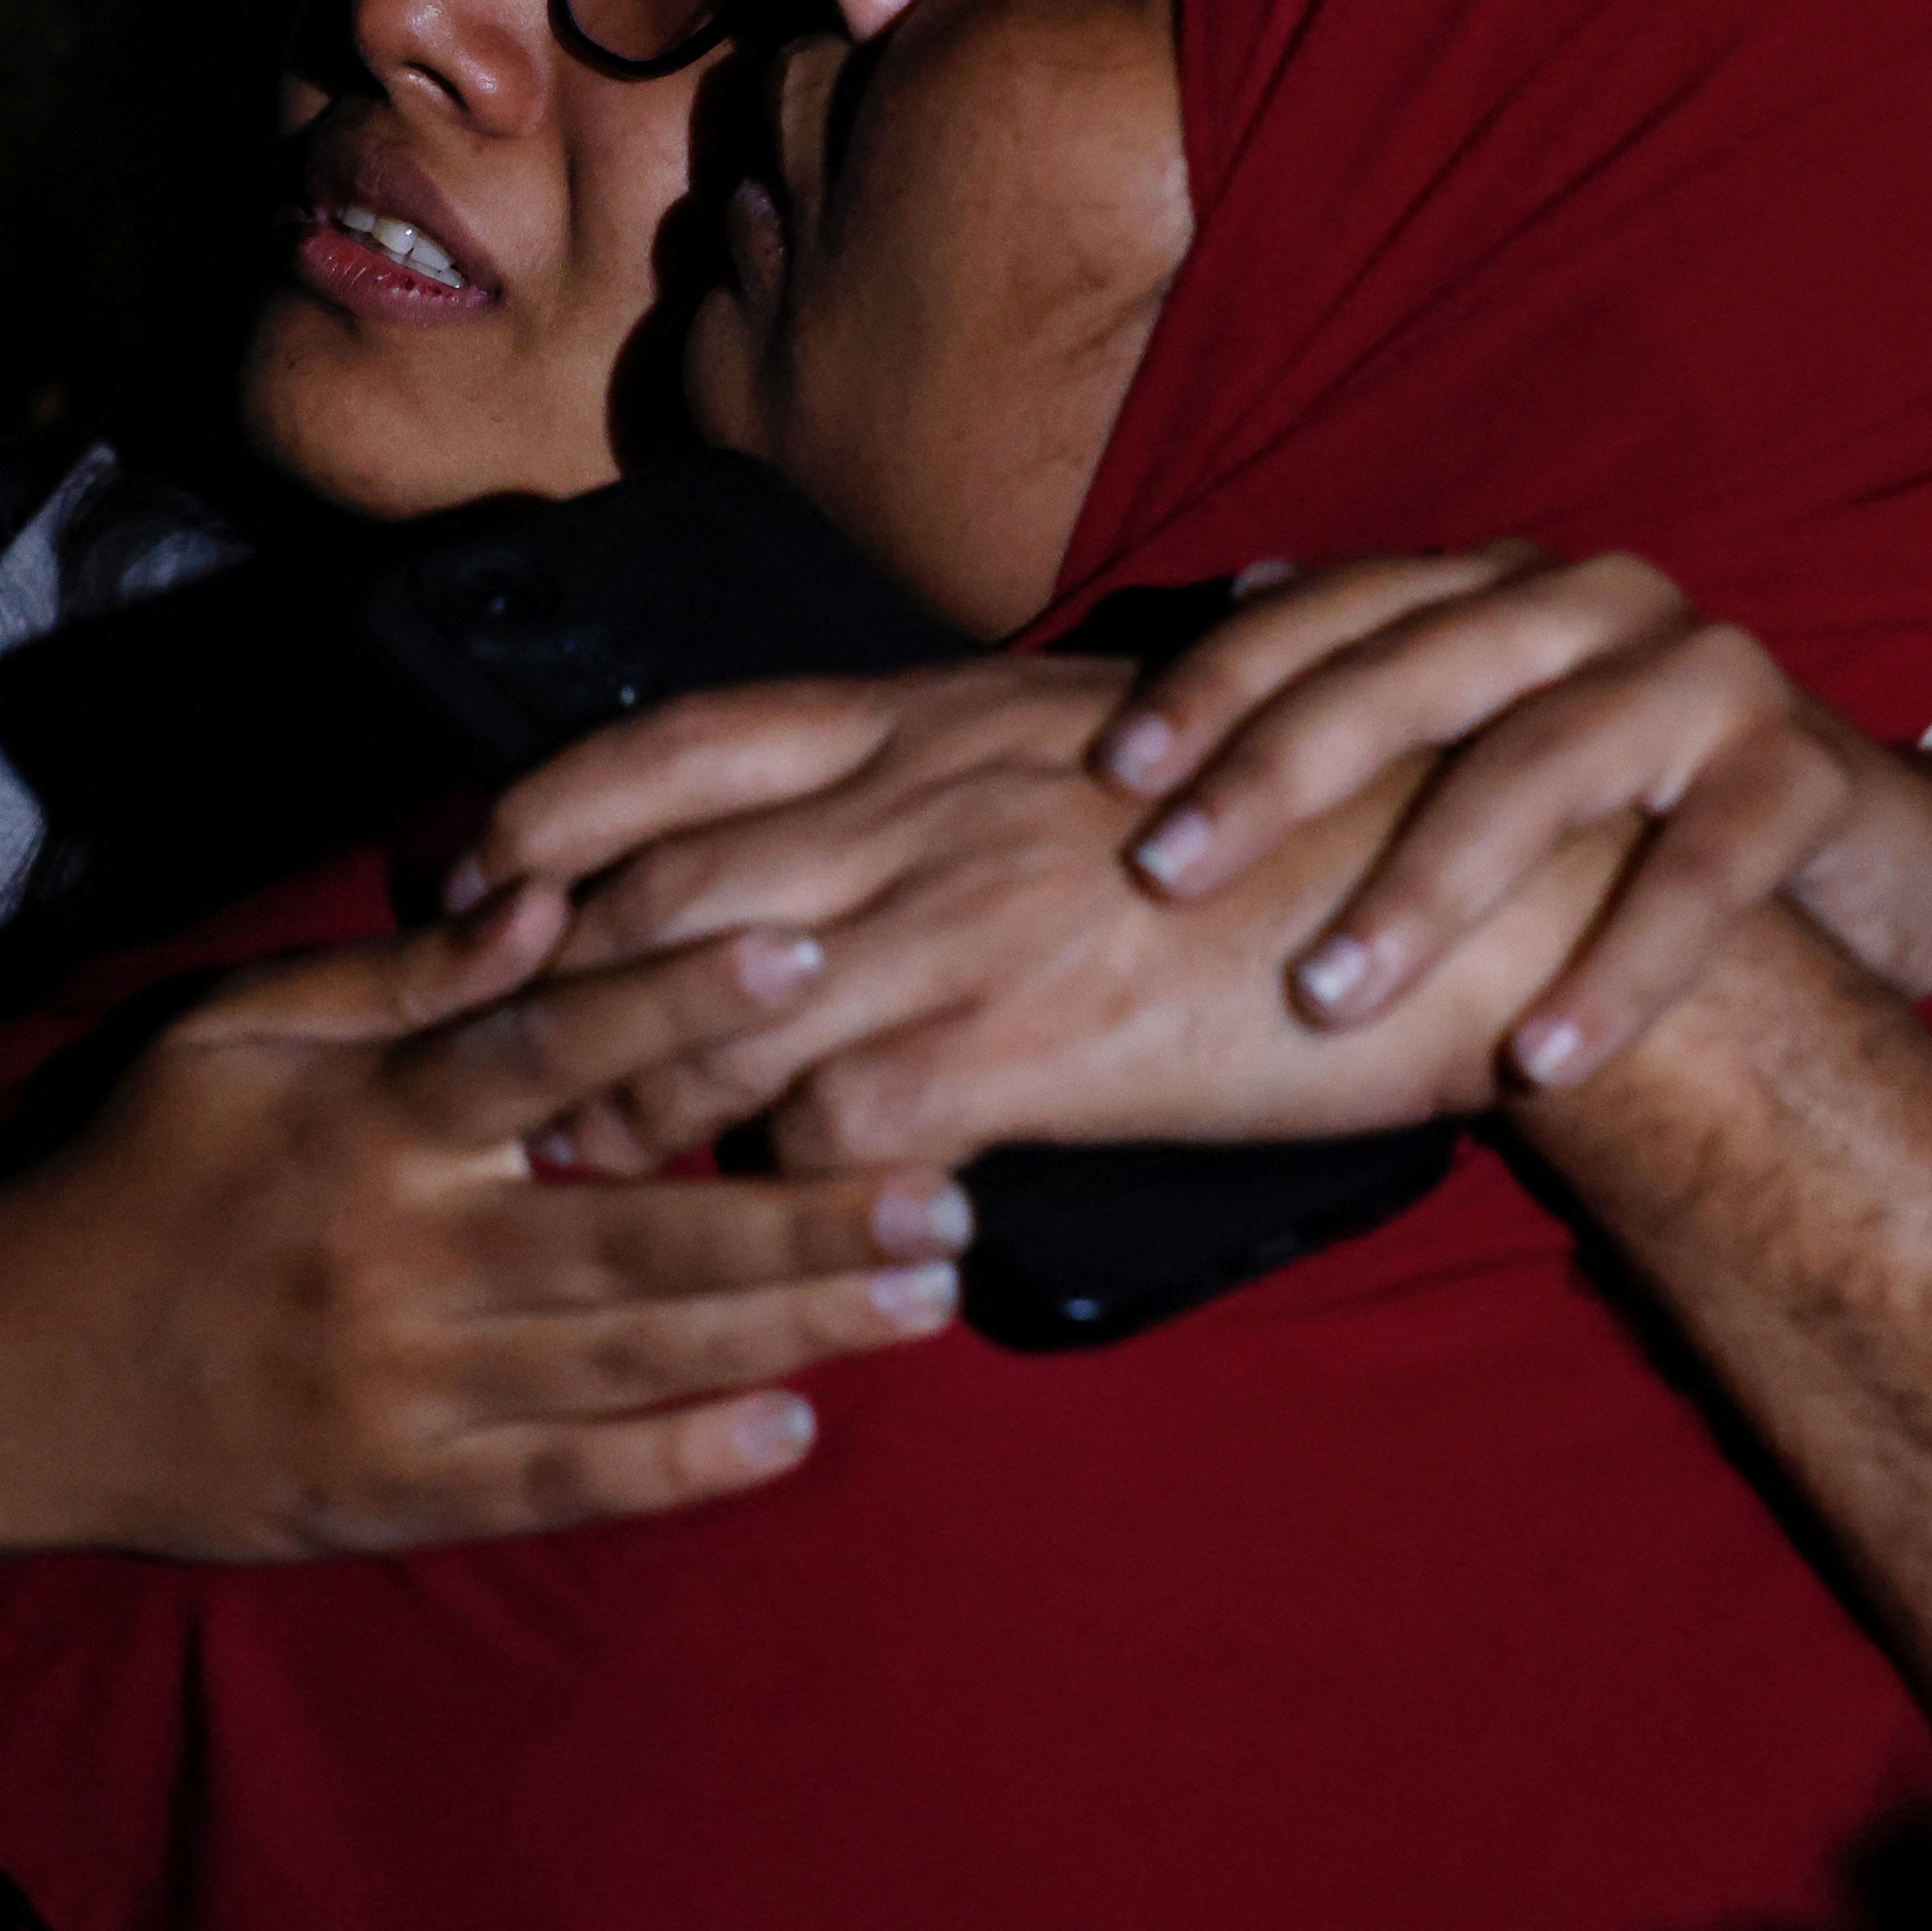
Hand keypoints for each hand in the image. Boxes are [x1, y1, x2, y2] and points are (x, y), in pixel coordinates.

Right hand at [0, 881, 972, 1561]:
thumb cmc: (133, 1177)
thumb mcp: (230, 1035)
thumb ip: (394, 978)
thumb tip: (540, 899)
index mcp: (369, 1128)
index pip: (550, 1051)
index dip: (680, 1000)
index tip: (811, 957)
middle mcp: (403, 1260)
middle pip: (637, 1227)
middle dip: (806, 1214)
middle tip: (950, 1192)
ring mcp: (407, 1390)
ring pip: (632, 1357)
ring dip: (791, 1329)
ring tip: (924, 1294)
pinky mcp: (399, 1493)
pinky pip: (566, 1481)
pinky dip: (681, 1464)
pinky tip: (793, 1433)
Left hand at [466, 660, 1618, 1175]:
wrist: (1464, 890)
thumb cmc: (1294, 813)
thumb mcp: (1099, 740)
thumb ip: (954, 767)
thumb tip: (839, 810)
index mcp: (933, 715)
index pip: (674, 744)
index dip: (543, 814)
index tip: (468, 880)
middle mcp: (926, 803)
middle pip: (659, 893)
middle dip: (548, 991)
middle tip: (485, 1073)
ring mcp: (972, 924)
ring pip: (717, 1021)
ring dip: (637, 1106)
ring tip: (598, 1168)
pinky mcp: (1030, 1051)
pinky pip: (838, 1133)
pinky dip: (784, 1183)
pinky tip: (786, 1215)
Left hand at [1082, 547, 1931, 1088]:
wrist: (1867, 858)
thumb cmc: (1623, 825)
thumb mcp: (1481, 758)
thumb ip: (1365, 711)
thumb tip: (1195, 644)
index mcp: (1498, 588)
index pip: (1332, 614)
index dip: (1217, 684)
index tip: (1110, 775)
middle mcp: (1594, 602)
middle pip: (1413, 672)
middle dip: (1279, 775)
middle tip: (1165, 877)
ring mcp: (1705, 674)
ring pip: (1543, 765)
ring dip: (1428, 887)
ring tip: (1327, 996)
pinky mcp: (1799, 769)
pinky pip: (1701, 872)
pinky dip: (1618, 967)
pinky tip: (1540, 1055)